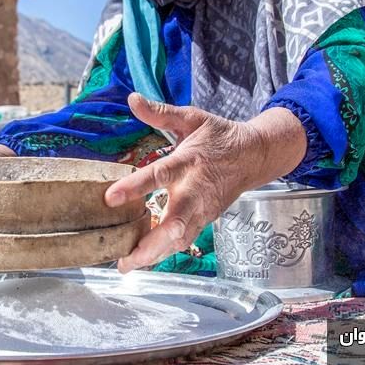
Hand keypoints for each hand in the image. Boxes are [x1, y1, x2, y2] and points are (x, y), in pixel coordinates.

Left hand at [105, 93, 304, 272]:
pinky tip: (143, 260)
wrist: (254, 156)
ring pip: (180, 238)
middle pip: (174, 221)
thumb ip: (160, 113)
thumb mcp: (192, 118)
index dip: (135, 187)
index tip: (110, 198)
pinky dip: (165, 253)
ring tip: (127, 265)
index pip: (160, 175)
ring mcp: (203, 209)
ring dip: (155, 255)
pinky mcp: (206, 220)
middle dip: (151, 242)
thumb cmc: (219, 137)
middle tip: (126, 256)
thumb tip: (131, 98)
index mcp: (190, 162)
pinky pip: (184, 241)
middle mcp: (196, 190)